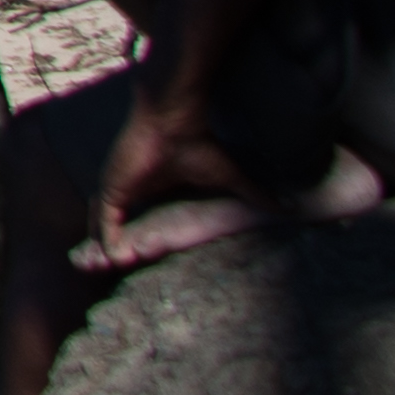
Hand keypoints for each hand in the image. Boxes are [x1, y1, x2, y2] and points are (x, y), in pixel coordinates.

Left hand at [80, 83, 268, 266]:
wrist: (176, 122)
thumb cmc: (199, 144)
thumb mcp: (231, 178)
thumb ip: (255, 195)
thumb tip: (289, 207)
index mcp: (150, 189)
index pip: (138, 222)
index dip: (138, 242)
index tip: (145, 259)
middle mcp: (131, 190)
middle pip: (116, 228)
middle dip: (114, 249)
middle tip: (113, 273)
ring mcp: (120, 189)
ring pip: (106, 228)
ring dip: (106, 249)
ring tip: (109, 272)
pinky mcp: (113, 188)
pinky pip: (105, 221)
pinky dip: (107, 240)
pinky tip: (115, 260)